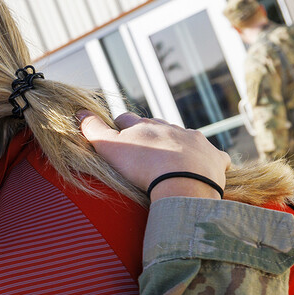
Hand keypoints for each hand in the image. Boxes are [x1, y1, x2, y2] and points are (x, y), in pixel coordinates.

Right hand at [78, 111, 229, 200]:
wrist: (183, 182)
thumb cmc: (142, 166)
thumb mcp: (110, 149)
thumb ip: (93, 131)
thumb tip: (79, 112)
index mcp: (145, 126)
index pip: (128, 120)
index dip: (121, 127)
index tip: (118, 134)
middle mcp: (172, 128)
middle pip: (158, 127)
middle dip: (152, 135)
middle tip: (145, 151)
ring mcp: (196, 140)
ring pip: (186, 138)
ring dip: (180, 146)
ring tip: (174, 162)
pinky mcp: (214, 157)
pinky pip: (213, 156)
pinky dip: (209, 161)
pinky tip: (206, 169)